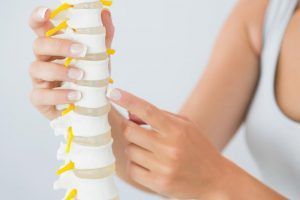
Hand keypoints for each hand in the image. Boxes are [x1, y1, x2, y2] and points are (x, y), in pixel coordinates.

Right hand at [28, 6, 114, 118]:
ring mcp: (40, 80)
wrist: (94, 105)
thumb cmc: (91, 78)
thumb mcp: (100, 57)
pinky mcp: (41, 99)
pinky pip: (40, 96)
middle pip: (39, 45)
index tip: (48, 13)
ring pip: (37, 69)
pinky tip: (76, 95)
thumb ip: (103, 36)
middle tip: (82, 51)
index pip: (40, 28)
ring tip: (81, 75)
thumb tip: (105, 13)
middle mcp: (44, 61)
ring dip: (60, 71)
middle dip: (59, 46)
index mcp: (55, 47)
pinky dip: (59, 95)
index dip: (38, 18)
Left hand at [108, 89, 226, 198]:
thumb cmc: (198, 149)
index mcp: (177, 130)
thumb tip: (130, 114)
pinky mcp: (158, 184)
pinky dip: (135, 165)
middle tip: (138, 132)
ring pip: (129, 150)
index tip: (114, 93)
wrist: (215, 180)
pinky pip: (132, 169)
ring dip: (134, 148)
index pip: (148, 110)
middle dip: (129, 129)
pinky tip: (149, 164)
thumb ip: (160, 117)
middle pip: (130, 131)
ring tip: (150, 152)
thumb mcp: (185, 127)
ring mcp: (163, 167)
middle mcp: (169, 148)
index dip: (128, 100)